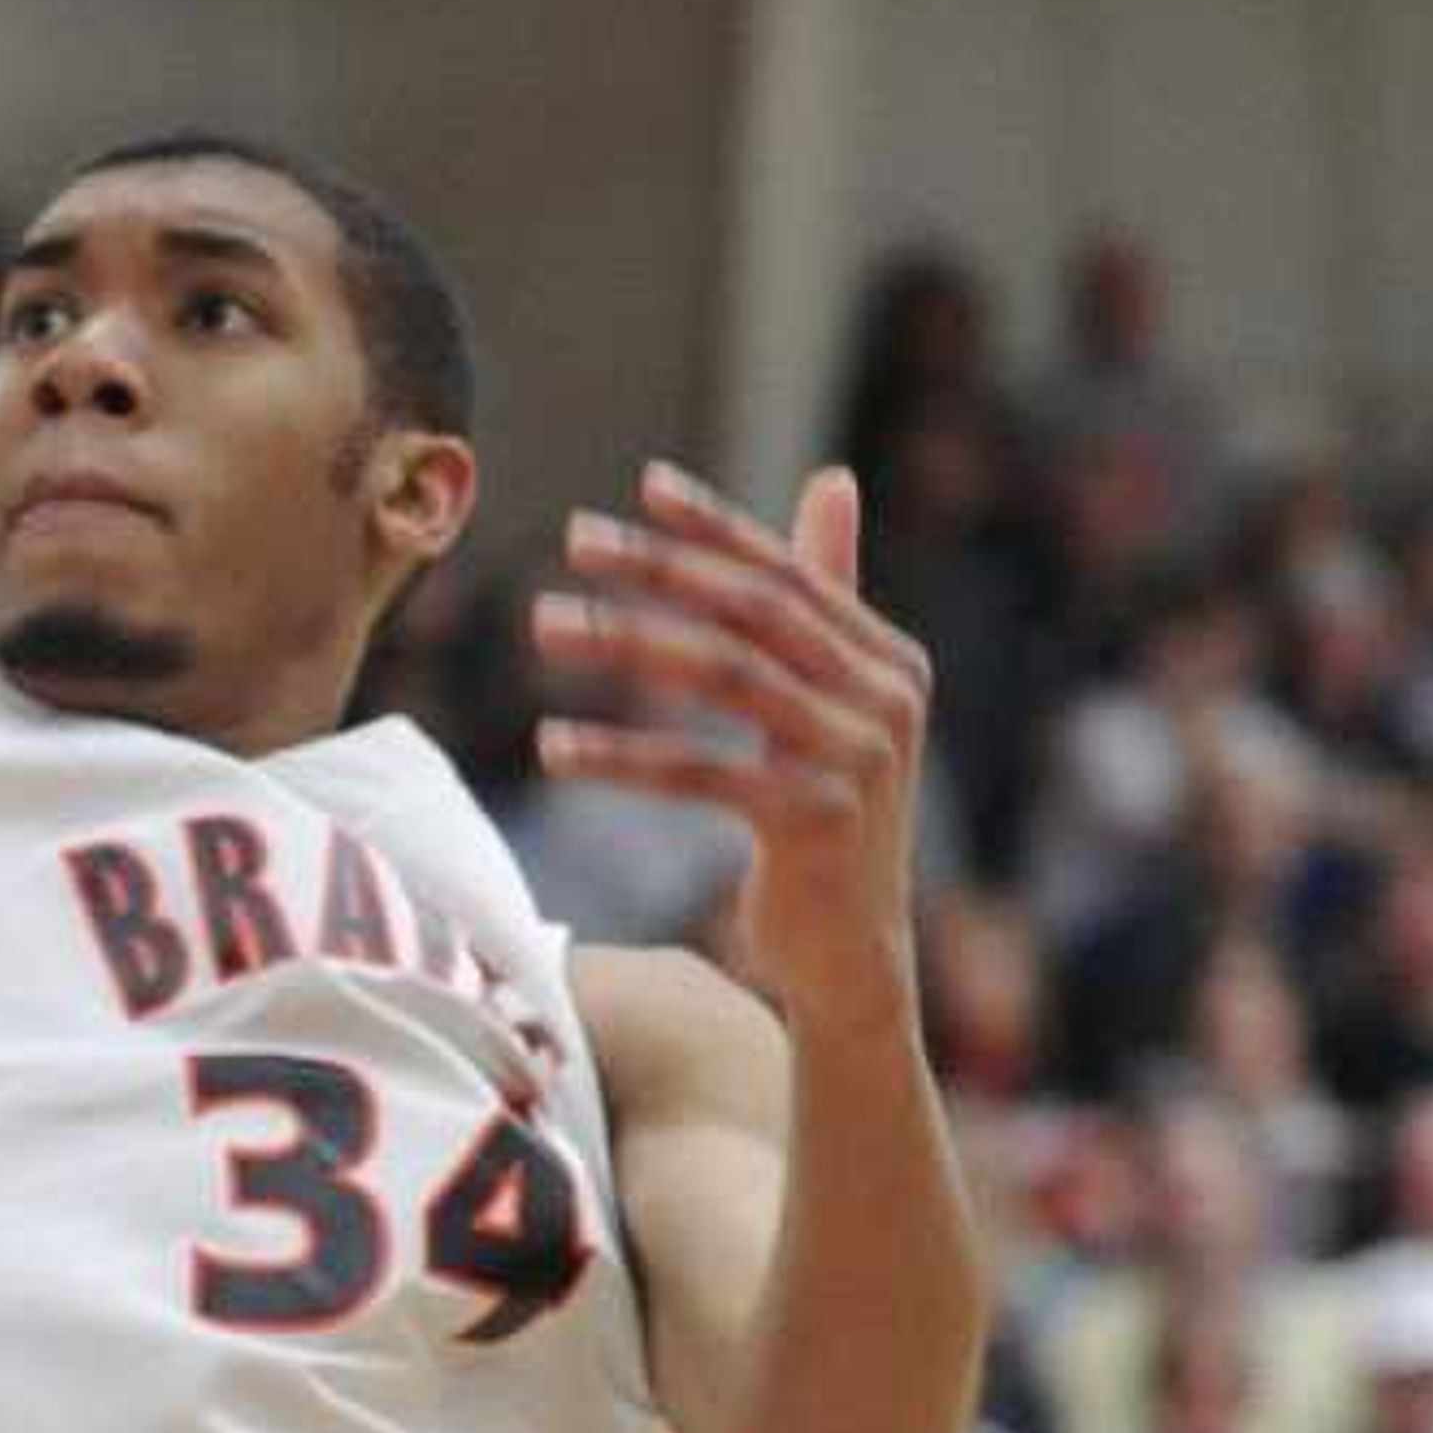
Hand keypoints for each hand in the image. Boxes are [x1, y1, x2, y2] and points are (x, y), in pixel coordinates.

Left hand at [535, 464, 931, 1032]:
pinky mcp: (814, 820)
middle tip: (575, 540)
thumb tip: (832, 479)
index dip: (718, 527)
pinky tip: (552, 746)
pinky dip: (621, 756)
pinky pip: (700, 771)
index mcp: (889, 659)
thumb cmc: (821, 821)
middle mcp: (885, 699)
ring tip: (542, 625)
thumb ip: (827, 597)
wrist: (849, 954)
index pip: (789, 573)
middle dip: (661, 567)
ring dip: (625, 644)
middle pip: (754, 611)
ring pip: (724, 678)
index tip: (644, 488)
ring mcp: (857, 759)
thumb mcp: (831, 704)